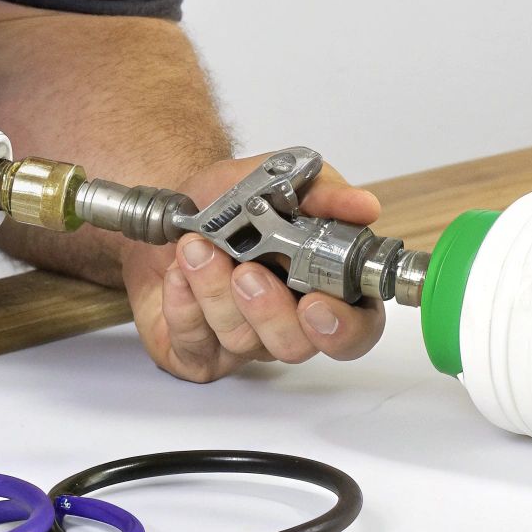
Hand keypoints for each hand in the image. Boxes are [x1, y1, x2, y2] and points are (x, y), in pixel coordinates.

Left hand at [123, 154, 387, 381]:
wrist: (168, 207)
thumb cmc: (227, 201)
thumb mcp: (275, 180)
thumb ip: (322, 194)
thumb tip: (363, 207)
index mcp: (324, 287)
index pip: (356, 329)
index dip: (341, 326)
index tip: (314, 303)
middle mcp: (288, 321)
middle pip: (296, 346)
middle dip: (268, 310)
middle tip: (245, 272)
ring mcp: (243, 342)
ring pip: (241, 341)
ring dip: (215, 291)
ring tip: (196, 249)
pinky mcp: (196, 351)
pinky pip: (194, 345)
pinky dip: (183, 305)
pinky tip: (178, 274)